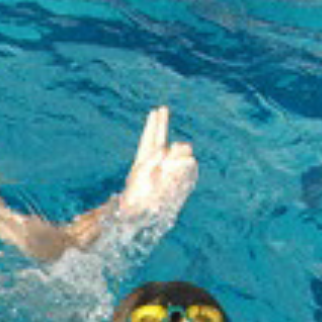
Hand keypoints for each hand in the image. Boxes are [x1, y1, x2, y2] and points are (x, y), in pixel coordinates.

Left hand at [119, 107, 197, 223]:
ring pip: (175, 150)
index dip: (155, 124)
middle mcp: (154, 161)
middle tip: (162, 109)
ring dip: (176, 151)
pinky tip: (180, 165)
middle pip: (159, 138)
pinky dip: (184, 162)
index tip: (156, 111)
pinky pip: (183, 164)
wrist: (140, 212)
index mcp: (143, 159)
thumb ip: (153, 158)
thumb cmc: (136, 193)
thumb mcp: (142, 172)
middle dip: (161, 124)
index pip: (150, 138)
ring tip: (170, 161)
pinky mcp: (174, 176)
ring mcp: (164, 168)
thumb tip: (166, 149)